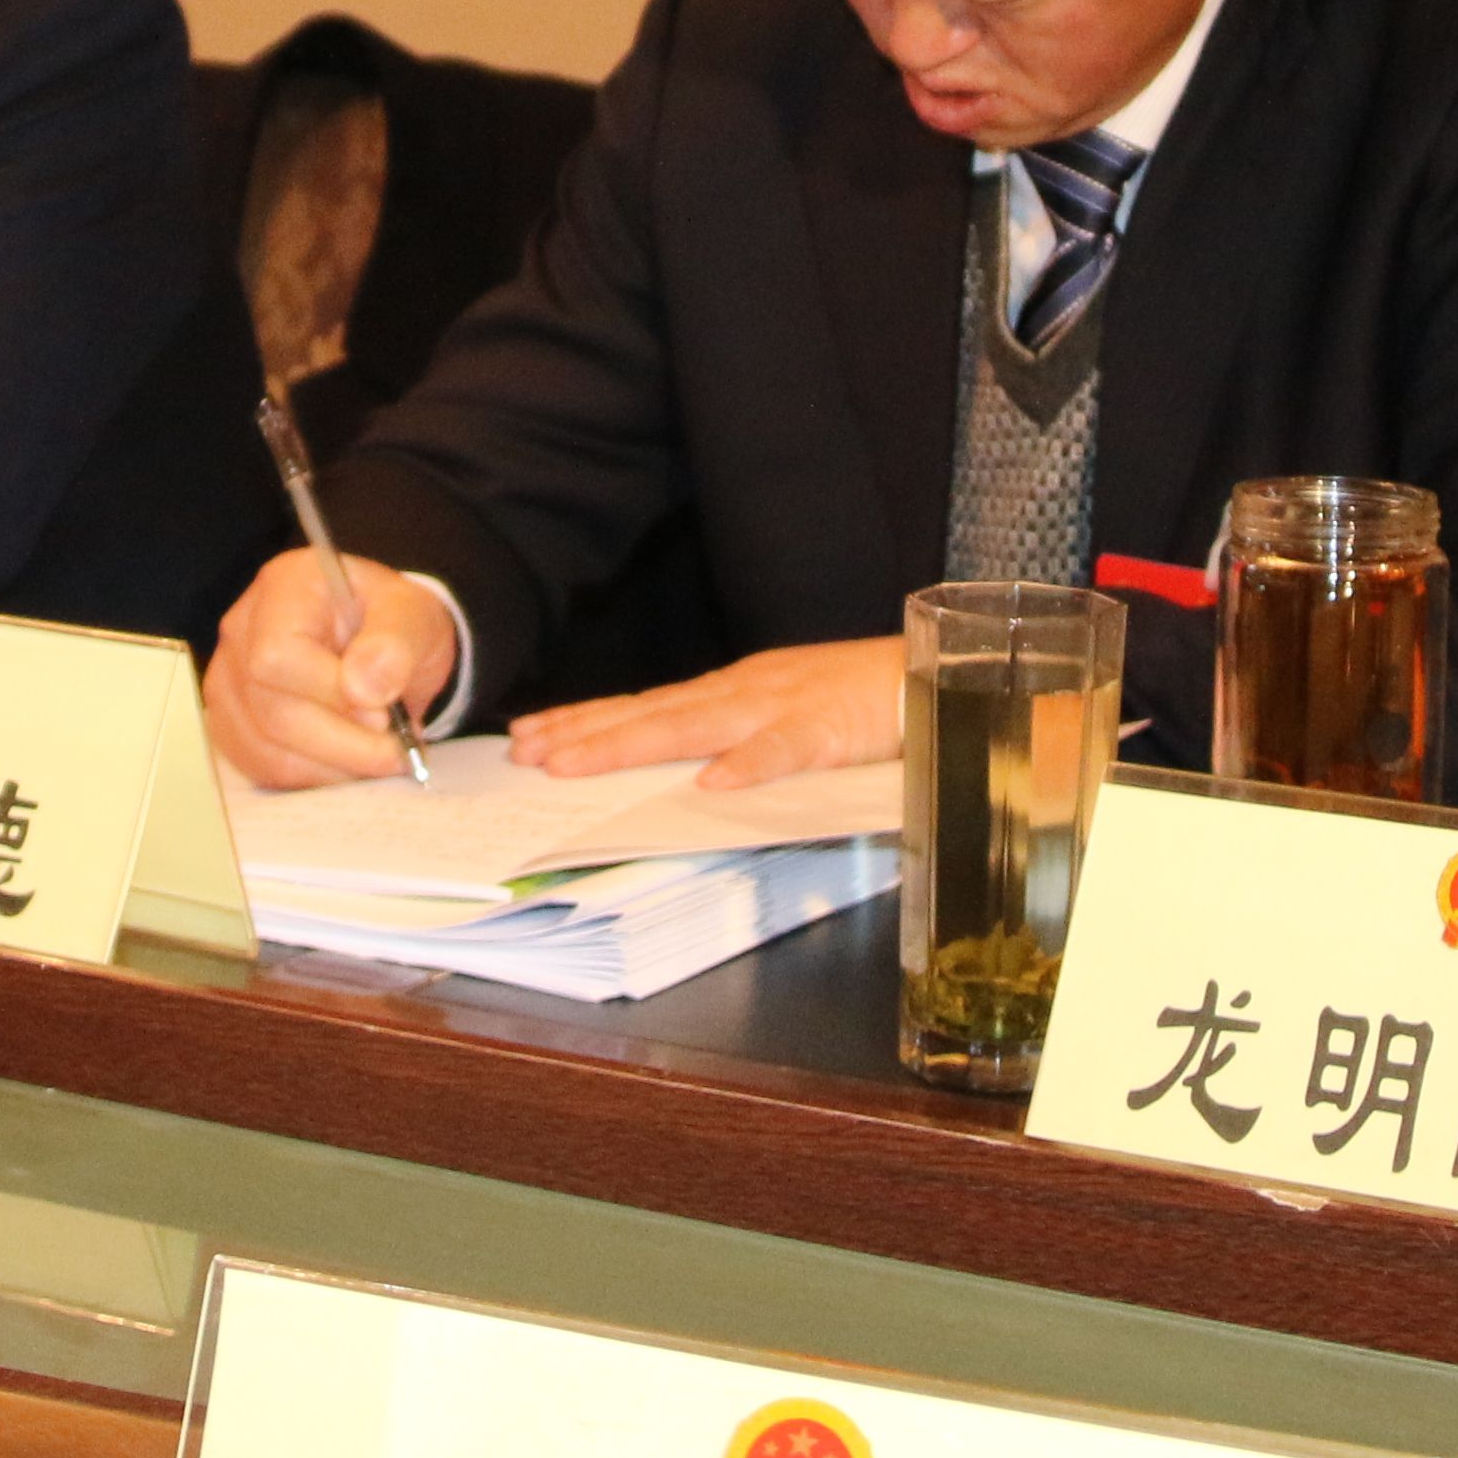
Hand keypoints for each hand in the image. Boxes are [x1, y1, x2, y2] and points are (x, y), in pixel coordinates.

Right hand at [200, 545, 460, 789]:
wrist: (380, 643)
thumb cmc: (392, 623)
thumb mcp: (414, 614)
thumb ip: (396, 642)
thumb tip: (364, 689)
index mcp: (284, 588)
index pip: (277, 656)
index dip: (329, 696)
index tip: (384, 714)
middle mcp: (242, 630)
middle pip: (271, 711)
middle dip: (344, 744)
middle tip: (397, 750)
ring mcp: (228, 680)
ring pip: (266, 751)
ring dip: (334, 768)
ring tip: (380, 755)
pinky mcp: (231, 724)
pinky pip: (264, 770)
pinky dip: (315, 779)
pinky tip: (350, 762)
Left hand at [511, 637, 904, 789]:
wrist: (933, 673)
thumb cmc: (857, 700)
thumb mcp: (781, 713)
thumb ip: (732, 736)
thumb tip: (680, 771)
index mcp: (730, 690)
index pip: (643, 706)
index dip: (584, 721)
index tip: (529, 736)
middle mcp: (741, 691)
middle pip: (649, 714)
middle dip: (582, 734)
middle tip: (524, 753)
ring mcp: (780, 707)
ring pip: (692, 727)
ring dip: (629, 743)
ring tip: (573, 763)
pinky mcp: (826, 730)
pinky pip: (783, 751)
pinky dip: (748, 766)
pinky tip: (713, 784)